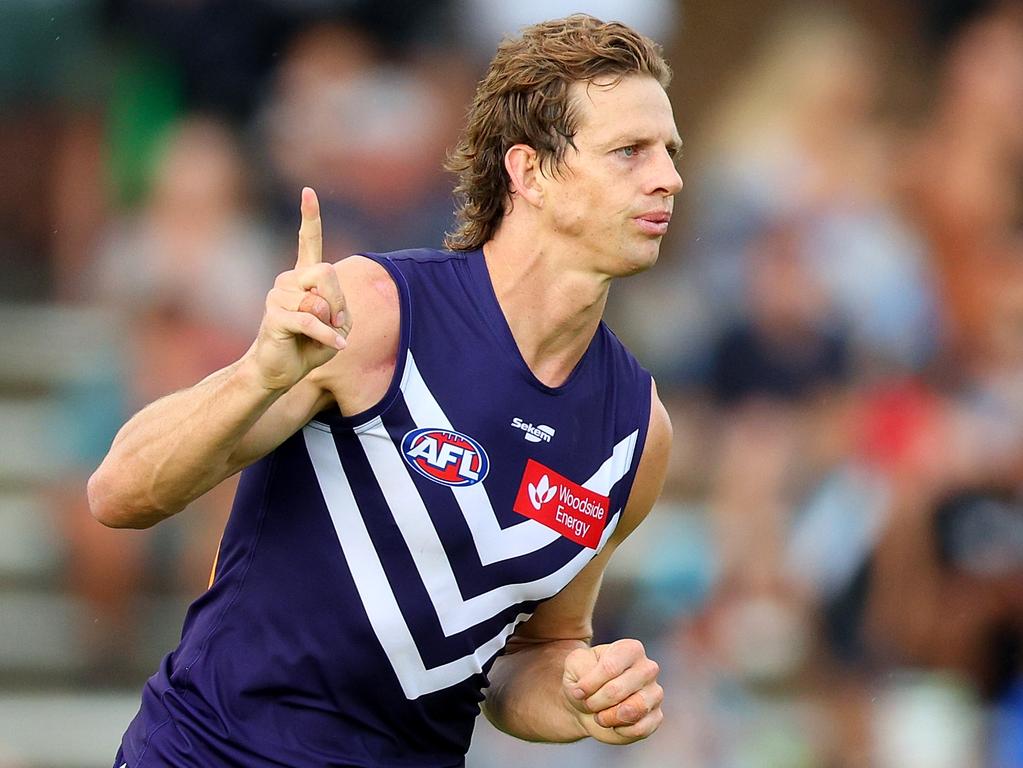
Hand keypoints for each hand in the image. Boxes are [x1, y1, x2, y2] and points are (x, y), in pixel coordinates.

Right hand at [248, 187, 351, 390]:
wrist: (280, 370)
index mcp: (303, 277)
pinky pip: (310, 320)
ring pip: (319, 300)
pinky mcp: (274, 316)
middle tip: (335, 323)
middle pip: (326, 273)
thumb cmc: (310, 346)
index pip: (307, 241)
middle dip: (339, 300)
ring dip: (330, 323)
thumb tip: (320, 303)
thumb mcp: (338, 326)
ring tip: (320, 336)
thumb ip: (339, 308)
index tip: (307, 191)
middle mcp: (288, 280)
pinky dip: (327, 335)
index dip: (309, 217)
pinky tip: (338, 346)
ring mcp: (277, 296)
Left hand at [562, 639, 663, 743]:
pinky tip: (615, 724)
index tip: (579, 690)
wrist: (587, 705)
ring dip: (608, 717)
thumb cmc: (583, 679)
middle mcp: (648, 668)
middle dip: (595, 702)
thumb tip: (587, 688)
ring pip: (632, 710)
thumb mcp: (574, 664)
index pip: (609, 667)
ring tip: (600, 715)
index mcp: (630, 649)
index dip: (589, 684)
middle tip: (589, 703)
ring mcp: (655, 692)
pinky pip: (640, 728)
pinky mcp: (656, 716)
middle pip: (617, 690)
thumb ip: (580, 667)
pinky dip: (621, 730)